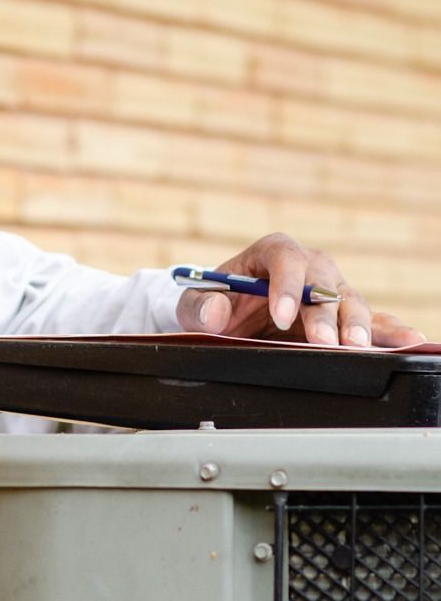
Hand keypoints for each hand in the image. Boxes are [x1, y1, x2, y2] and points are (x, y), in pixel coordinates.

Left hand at [175, 233, 425, 347]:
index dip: (286, 285)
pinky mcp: (342, 314)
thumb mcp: (194, 303)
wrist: (224, 315)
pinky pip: (371, 319)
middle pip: (324, 282)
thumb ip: (198, 306)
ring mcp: (329, 289)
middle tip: (323, 341)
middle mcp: (307, 267)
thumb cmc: (213, 302)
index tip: (280, 315)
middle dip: (325, 313)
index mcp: (271, 253)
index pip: (285, 259)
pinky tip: (407, 339)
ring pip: (350, 301)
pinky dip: (388, 330)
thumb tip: (215, 310)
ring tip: (356, 347)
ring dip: (356, 325)